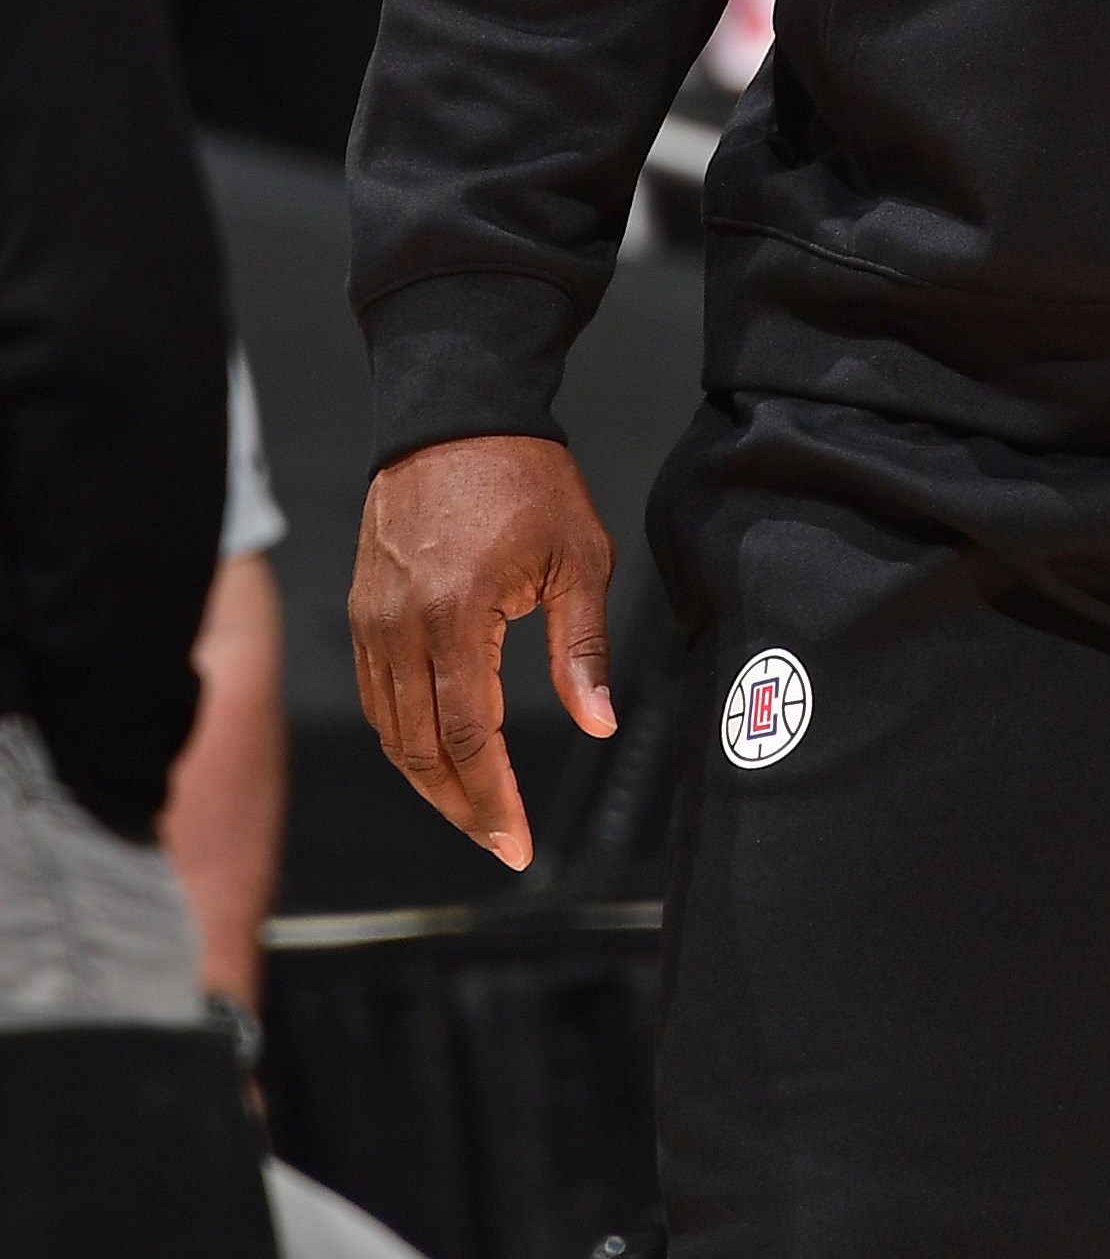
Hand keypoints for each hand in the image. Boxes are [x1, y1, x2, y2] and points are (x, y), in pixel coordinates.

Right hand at [349, 437, 617, 868]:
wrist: (455, 416)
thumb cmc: (524, 479)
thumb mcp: (578, 557)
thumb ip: (583, 649)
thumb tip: (599, 723)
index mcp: (457, 617)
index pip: (470, 737)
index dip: (493, 798)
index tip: (517, 842)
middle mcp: (401, 627)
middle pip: (420, 749)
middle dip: (460, 806)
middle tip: (498, 841)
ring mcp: (372, 620)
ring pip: (390, 729)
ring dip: (429, 779)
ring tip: (473, 809)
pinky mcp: (361, 611)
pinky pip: (374, 694)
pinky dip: (403, 736)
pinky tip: (436, 754)